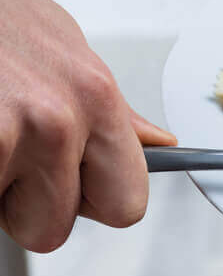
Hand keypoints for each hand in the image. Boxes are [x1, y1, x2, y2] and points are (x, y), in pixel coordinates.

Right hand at [0, 0, 175, 252]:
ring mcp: (5, 135)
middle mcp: (57, 120)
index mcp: (97, 98)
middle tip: (10, 158)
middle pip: (55, 228)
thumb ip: (111, 108)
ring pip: (4, 220)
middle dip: (27, 206)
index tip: (75, 189)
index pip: (126, 204)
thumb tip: (156, 143)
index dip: (92, 204)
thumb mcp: (67, 48)